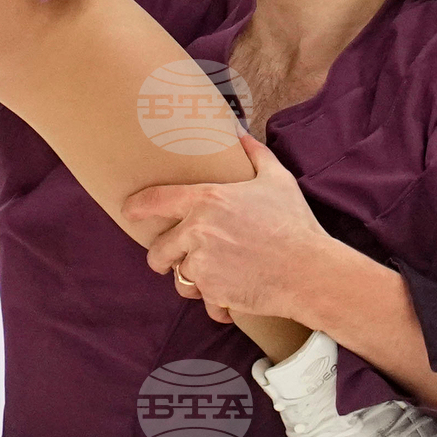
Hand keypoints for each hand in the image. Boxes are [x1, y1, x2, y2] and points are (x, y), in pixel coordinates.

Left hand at [124, 134, 331, 323]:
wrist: (309, 270)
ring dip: (190, 282)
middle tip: (173, 261)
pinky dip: (216, 304)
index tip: (128, 212)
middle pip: (158, 251)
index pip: (156, 201)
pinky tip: (230, 300)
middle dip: (163, 258)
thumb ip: (254, 154)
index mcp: (207, 199)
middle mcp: (197, 231)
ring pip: (178, 279)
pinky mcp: (213, 292)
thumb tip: (239, 132)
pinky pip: (204, 302)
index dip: (137, 207)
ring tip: (210, 280)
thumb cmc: (294, 223)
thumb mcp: (276, 179)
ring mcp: (203, 263)